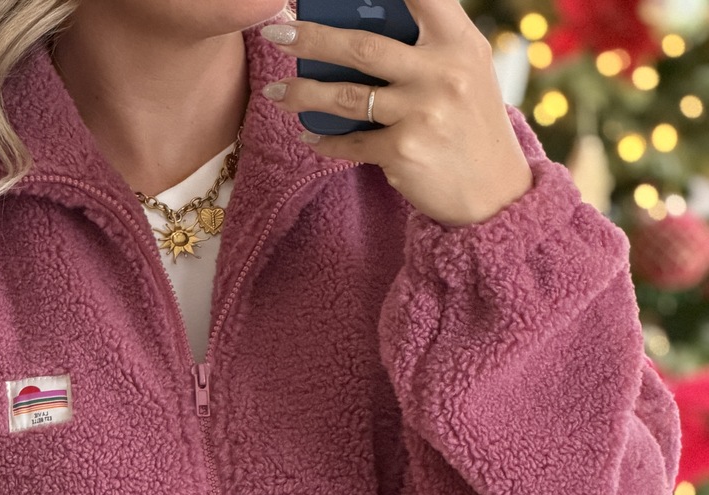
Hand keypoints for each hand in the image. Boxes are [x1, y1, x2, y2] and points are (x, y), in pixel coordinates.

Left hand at [259, 0, 534, 227]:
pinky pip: (351, 142)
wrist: (493, 194)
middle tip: (278, 33)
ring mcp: (421, 113)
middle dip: (312, 37)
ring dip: (302, 92)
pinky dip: (326, 140)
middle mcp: (442, 72)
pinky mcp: (403, 151)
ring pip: (346, 96)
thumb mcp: (465, 73)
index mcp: (459, 42)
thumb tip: (358, 24)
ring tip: (276, 92)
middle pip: (362, 45)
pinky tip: (309, 135)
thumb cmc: (470, 124)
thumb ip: (427, 46)